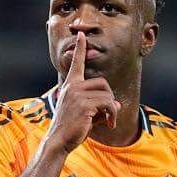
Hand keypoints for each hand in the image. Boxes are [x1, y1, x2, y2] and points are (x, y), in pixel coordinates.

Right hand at [45, 29, 117, 154]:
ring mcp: (77, 94)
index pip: (76, 63)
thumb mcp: (87, 115)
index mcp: (70, 85)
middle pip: (103, 82)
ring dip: (113, 109)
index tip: (81, 34)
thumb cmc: (71, 129)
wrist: (58, 141)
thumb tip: (117, 104)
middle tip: (110, 113)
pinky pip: (108, 104)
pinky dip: (113, 114)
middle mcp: (73, 86)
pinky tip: (110, 124)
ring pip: (107, 94)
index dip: (80, 48)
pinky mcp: (84, 105)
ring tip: (109, 120)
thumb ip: (101, 107)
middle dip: (110, 98)